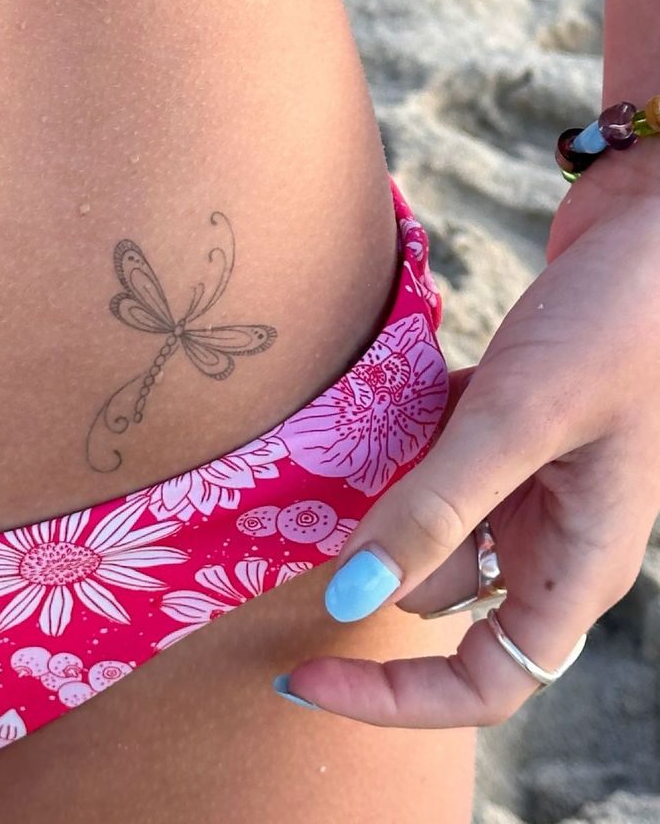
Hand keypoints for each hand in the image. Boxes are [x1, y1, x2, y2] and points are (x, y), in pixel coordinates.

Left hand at [276, 146, 659, 727]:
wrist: (649, 230)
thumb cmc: (615, 324)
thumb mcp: (519, 419)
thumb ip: (438, 510)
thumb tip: (352, 600)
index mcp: (577, 565)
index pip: (484, 683)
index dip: (394, 698)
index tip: (303, 674)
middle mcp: (551, 536)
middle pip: (442, 595)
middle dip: (384, 558)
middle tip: (332, 500)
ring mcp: (527, 481)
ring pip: (430, 526)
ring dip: (387, 495)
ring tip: (356, 445)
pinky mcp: (506, 430)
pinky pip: (435, 465)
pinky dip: (400, 450)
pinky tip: (381, 411)